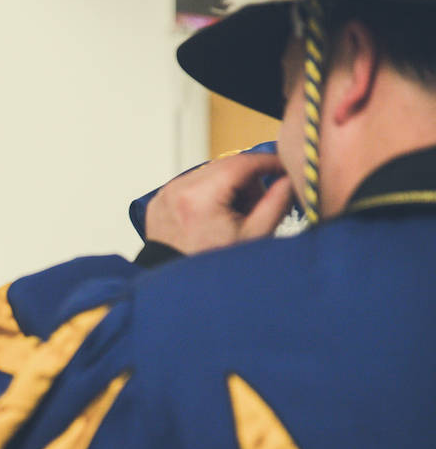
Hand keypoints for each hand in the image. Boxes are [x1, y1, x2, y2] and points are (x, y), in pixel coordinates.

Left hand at [144, 153, 293, 254]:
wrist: (180, 287)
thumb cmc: (215, 265)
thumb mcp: (254, 236)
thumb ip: (276, 203)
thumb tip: (288, 178)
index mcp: (200, 196)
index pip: (241, 162)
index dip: (267, 161)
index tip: (284, 165)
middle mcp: (178, 189)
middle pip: (226, 166)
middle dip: (247, 182)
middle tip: (254, 209)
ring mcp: (165, 194)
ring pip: (209, 174)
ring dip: (227, 188)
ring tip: (231, 218)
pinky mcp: (160, 201)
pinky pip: (191, 186)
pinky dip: (207, 195)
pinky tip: (212, 219)